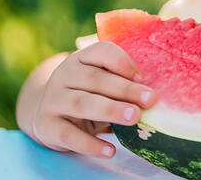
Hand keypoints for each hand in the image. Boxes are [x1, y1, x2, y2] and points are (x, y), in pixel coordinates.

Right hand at [30, 41, 155, 157]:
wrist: (47, 113)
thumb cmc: (88, 93)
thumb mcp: (100, 80)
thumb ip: (121, 81)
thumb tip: (153, 95)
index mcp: (81, 59)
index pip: (102, 52)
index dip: (123, 62)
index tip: (143, 76)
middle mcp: (64, 76)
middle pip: (95, 79)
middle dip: (125, 89)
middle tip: (150, 99)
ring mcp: (53, 100)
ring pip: (83, 104)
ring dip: (111, 110)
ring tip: (135, 117)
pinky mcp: (47, 126)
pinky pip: (69, 135)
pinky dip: (90, 144)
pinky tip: (110, 150)